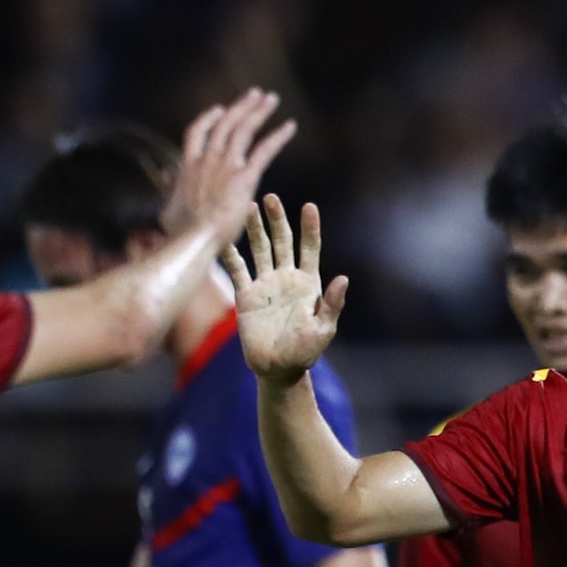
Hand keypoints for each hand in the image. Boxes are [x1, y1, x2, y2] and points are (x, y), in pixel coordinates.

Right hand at [159, 88, 296, 244]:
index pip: (196, 132)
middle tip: (255, 93)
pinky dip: (278, 136)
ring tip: (271, 99)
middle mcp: (206, 159)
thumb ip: (169, 188)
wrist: (192, 240)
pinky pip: (264, 150)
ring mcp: (225, 166)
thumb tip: (166, 176)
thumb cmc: (179, 232)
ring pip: (243, 129)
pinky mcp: (244, 178)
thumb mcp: (168, 207)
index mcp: (187, 165)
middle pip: (225, 123)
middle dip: (241, 106)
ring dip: (258, 111)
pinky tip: (291, 126)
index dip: (208, 118)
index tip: (219, 109)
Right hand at [222, 196, 347, 383]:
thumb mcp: (323, 330)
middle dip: (277, 220)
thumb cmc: (305, 352)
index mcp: (307, 283)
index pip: (309, 248)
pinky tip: (223, 239)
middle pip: (281, 241)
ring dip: (255, 229)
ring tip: (248, 207)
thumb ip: (332, 304)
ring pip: (259, 249)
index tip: (309, 207)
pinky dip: (230, 255)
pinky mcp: (246, 295)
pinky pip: (237, 270)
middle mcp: (286, 277)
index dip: (310, 228)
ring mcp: (265, 284)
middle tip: (270, 197)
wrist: (277, 369)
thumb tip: (343, 278)